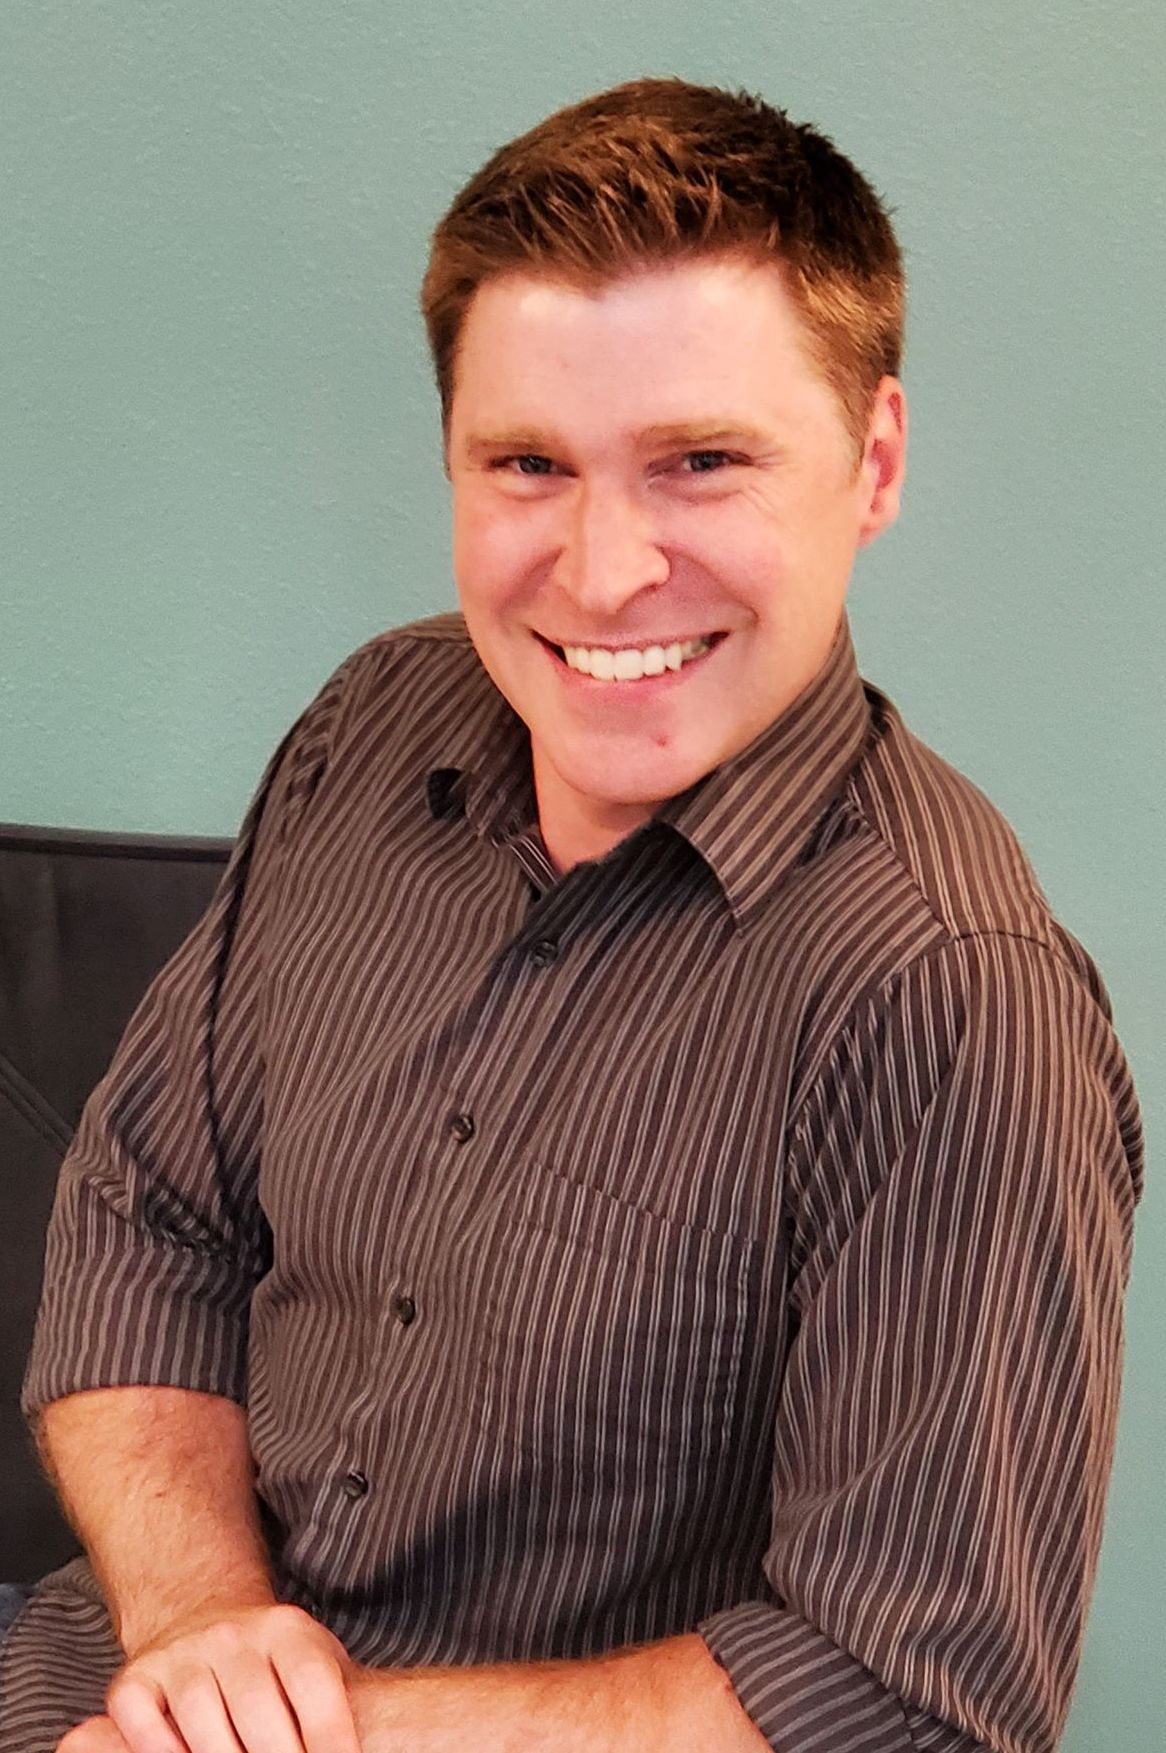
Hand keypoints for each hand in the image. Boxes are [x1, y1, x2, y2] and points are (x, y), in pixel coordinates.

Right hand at [57, 1603, 361, 1752]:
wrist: (202, 1621)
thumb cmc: (274, 1668)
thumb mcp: (314, 1664)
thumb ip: (332, 1702)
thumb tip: (356, 1746)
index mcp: (285, 1629)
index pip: (311, 1680)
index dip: (328, 1731)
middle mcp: (231, 1634)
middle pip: (256, 1707)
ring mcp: (181, 1652)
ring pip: (199, 1716)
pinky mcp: (135, 1677)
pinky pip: (141, 1720)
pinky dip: (159, 1749)